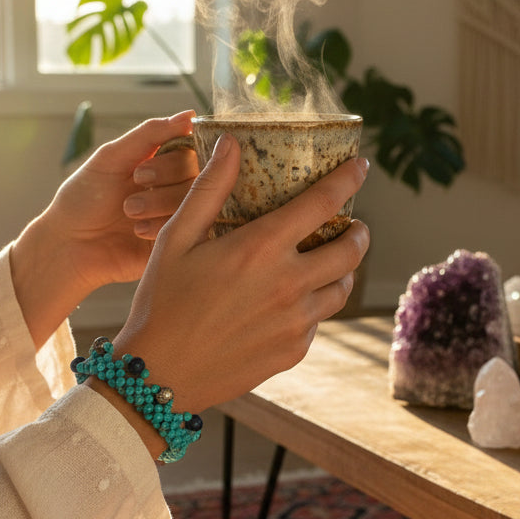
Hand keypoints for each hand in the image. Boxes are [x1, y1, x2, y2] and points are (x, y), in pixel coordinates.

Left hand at [10, 111, 197, 346]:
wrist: (68, 245)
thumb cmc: (84, 198)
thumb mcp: (112, 157)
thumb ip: (151, 134)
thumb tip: (190, 115)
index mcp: (162, 164)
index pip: (191, 151)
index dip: (172, 161)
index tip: (140, 172)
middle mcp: (175, 188)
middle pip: (198, 174)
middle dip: (163, 182)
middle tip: (133, 191)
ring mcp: (178, 216)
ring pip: (196, 201)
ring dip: (158, 204)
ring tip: (129, 213)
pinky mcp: (177, 243)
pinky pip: (189, 230)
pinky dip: (161, 227)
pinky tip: (137, 232)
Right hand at [112, 133, 370, 413]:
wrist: (158, 375)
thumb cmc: (161, 301)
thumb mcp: (176, 238)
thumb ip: (209, 188)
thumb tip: (231, 143)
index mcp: (261, 247)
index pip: (324, 203)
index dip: (348, 179)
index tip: (361, 167)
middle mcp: (289, 283)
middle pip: (350, 249)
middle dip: (358, 231)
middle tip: (352, 225)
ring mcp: (296, 321)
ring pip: (342, 287)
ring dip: (343, 269)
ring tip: (329, 261)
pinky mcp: (294, 350)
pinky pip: (319, 320)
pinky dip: (315, 304)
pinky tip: (293, 300)